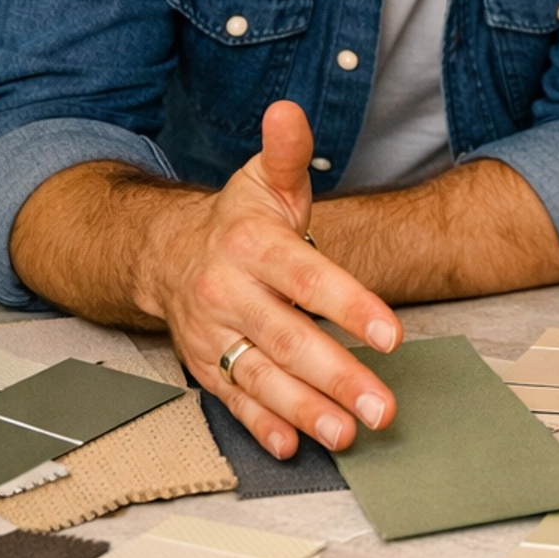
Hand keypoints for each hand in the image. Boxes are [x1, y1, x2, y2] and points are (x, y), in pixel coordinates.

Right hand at [135, 100, 401, 459]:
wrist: (167, 254)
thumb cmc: (237, 221)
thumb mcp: (263, 181)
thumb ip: (286, 152)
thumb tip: (289, 113)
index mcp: (250, 246)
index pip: (306, 278)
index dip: (348, 306)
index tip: (391, 333)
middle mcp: (228, 294)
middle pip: (288, 339)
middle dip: (338, 376)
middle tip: (382, 406)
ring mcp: (214, 336)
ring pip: (262, 379)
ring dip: (306, 411)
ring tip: (347, 433)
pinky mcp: (206, 368)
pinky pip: (235, 401)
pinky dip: (261, 426)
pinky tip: (290, 444)